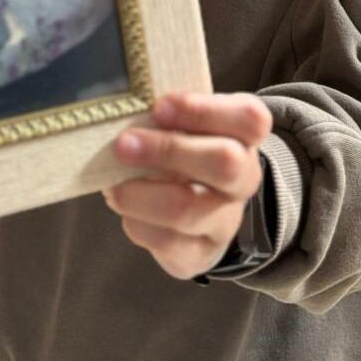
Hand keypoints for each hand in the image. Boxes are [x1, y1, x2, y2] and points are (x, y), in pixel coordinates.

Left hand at [102, 91, 271, 279]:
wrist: (195, 203)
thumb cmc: (182, 144)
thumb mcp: (183, 120)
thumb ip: (166, 113)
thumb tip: (124, 112)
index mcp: (244, 134)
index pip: (248, 118)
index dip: (202, 111)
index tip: (159, 107)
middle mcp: (244, 178)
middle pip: (224, 164)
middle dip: (168, 151)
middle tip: (123, 144)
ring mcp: (226, 220)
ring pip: (187, 209)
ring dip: (140, 194)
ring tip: (112, 183)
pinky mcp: (201, 253)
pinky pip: (167, 241)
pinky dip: (136, 221)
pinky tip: (123, 204)